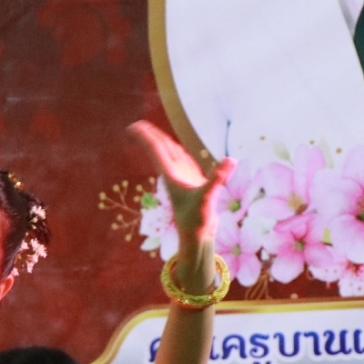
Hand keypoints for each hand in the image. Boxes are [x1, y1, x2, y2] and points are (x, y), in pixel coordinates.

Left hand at [130, 120, 233, 251]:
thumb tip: (231, 160)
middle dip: (149, 137)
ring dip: (163, 143)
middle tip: (136, 126)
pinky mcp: (193, 184)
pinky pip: (184, 163)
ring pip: (171, 156)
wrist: (197, 237)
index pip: (156, 149)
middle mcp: (175, 174)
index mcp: (171, 174)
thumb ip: (218, 178)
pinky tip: (178, 150)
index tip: (132, 127)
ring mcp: (183, 179)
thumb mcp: (207, 198)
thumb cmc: (197, 220)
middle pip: (161, 150)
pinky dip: (179, 153)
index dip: (145, 137)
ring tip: (152, 134)